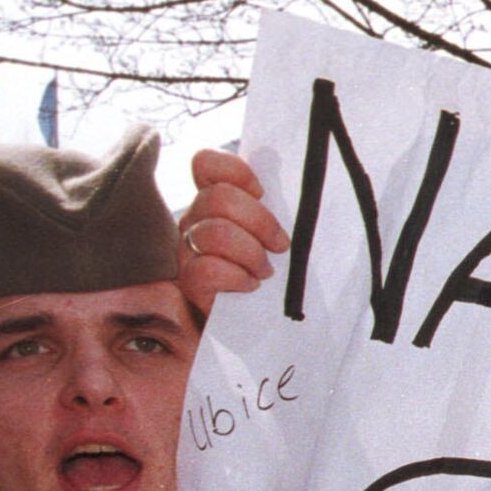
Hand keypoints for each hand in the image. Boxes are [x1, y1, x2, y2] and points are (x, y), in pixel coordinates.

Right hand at [177, 149, 290, 317]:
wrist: (264, 327)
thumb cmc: (279, 277)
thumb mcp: (282, 235)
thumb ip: (280, 207)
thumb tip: (302, 180)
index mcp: (216, 202)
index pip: (206, 164)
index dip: (235, 171)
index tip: (263, 193)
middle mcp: (196, 221)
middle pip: (219, 198)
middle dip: (260, 221)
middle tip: (280, 246)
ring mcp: (189, 251)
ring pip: (214, 232)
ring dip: (251, 253)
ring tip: (265, 271)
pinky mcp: (190, 283)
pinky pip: (207, 268)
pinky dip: (237, 277)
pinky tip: (250, 286)